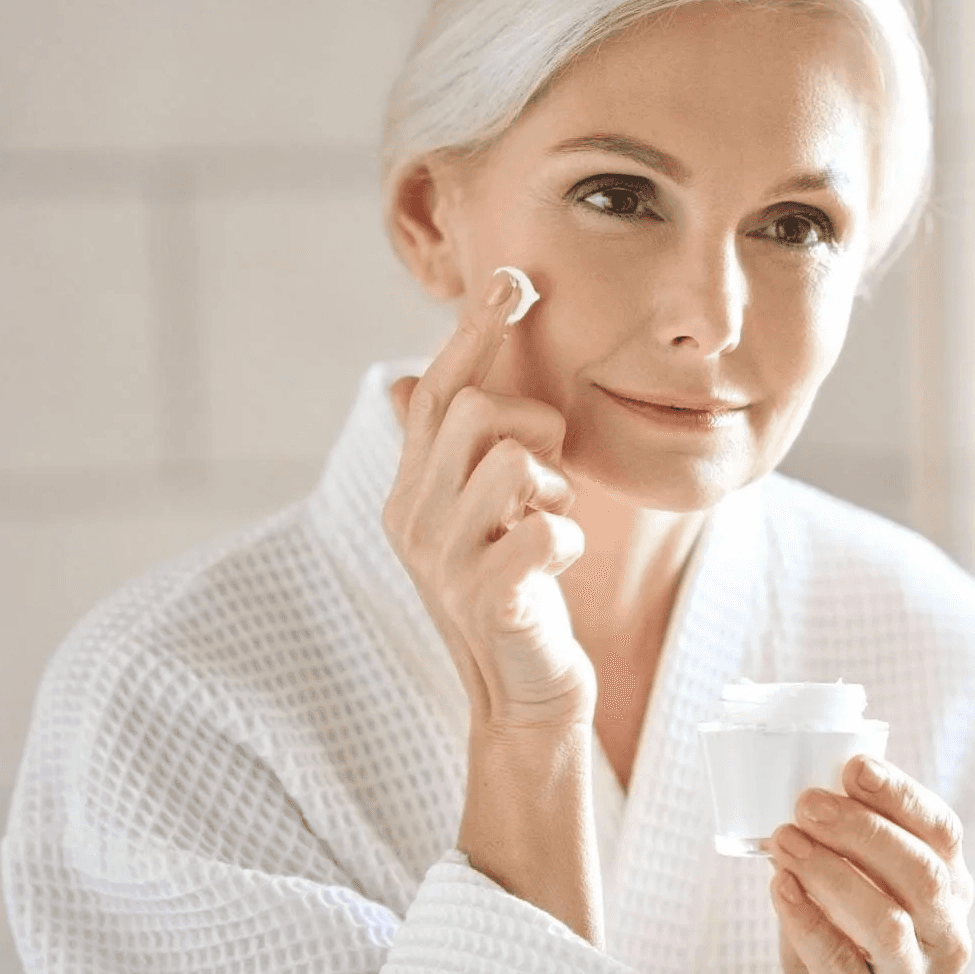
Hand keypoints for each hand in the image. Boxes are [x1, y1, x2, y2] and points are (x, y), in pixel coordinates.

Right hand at [384, 267, 593, 733]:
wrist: (523, 695)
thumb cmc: (513, 593)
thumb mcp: (478, 515)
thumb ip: (453, 452)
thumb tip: (407, 380)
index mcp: (411, 490)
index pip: (436, 391)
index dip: (474, 332)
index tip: (513, 278)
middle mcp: (413, 518)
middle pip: (476, 412)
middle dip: (534, 426)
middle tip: (547, 480)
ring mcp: (444, 561)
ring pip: (511, 460)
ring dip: (552, 489)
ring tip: (546, 525)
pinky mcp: (486, 599)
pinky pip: (544, 529)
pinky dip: (566, 539)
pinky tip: (557, 565)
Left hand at [769, 756, 972, 973]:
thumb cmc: (850, 955)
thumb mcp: (859, 895)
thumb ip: (846, 850)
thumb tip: (806, 793)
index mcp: (950, 893)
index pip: (942, 833)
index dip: (902, 795)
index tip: (856, 766)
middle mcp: (946, 936)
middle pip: (921, 871)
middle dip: (862, 829)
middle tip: (808, 804)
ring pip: (887, 918)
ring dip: (830, 871)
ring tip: (785, 842)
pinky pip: (839, 961)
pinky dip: (805, 918)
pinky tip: (780, 888)